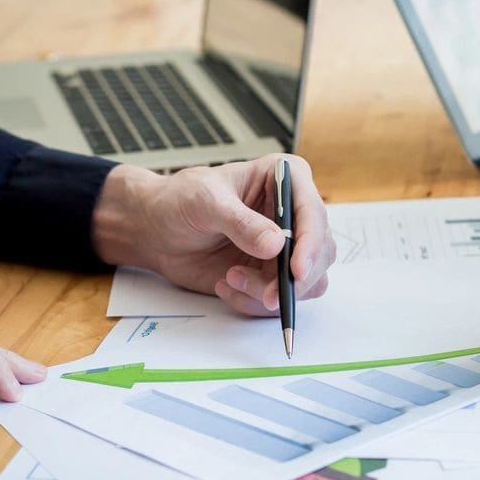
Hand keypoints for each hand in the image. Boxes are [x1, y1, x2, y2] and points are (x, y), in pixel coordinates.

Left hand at [91, 154, 336, 315]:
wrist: (158, 230)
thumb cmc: (181, 201)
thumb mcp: (206, 202)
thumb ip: (240, 223)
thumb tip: (276, 245)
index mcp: (286, 179)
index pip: (313, 212)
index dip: (311, 243)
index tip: (296, 270)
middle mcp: (294, 214)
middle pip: (321, 252)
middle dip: (294, 280)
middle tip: (266, 296)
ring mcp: (287, 246)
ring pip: (306, 282)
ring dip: (269, 292)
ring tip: (230, 278)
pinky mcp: (274, 273)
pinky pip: (281, 299)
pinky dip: (254, 300)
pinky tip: (226, 284)